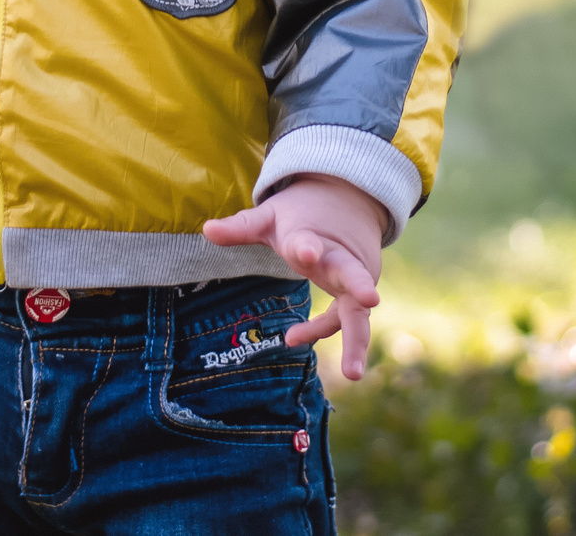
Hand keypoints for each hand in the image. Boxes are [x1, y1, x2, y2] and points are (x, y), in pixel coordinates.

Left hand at [202, 175, 386, 380]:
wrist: (346, 201)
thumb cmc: (302, 213)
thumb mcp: (270, 217)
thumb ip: (242, 227)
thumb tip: (206, 229)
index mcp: (313, 235)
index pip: (308, 242)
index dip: (306, 248)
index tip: (307, 253)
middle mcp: (340, 257)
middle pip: (353, 274)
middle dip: (359, 287)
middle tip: (369, 299)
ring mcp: (353, 277)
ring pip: (358, 310)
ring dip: (357, 341)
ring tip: (353, 374)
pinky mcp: (355, 293)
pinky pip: (343, 318)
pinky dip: (321, 331)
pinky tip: (291, 338)